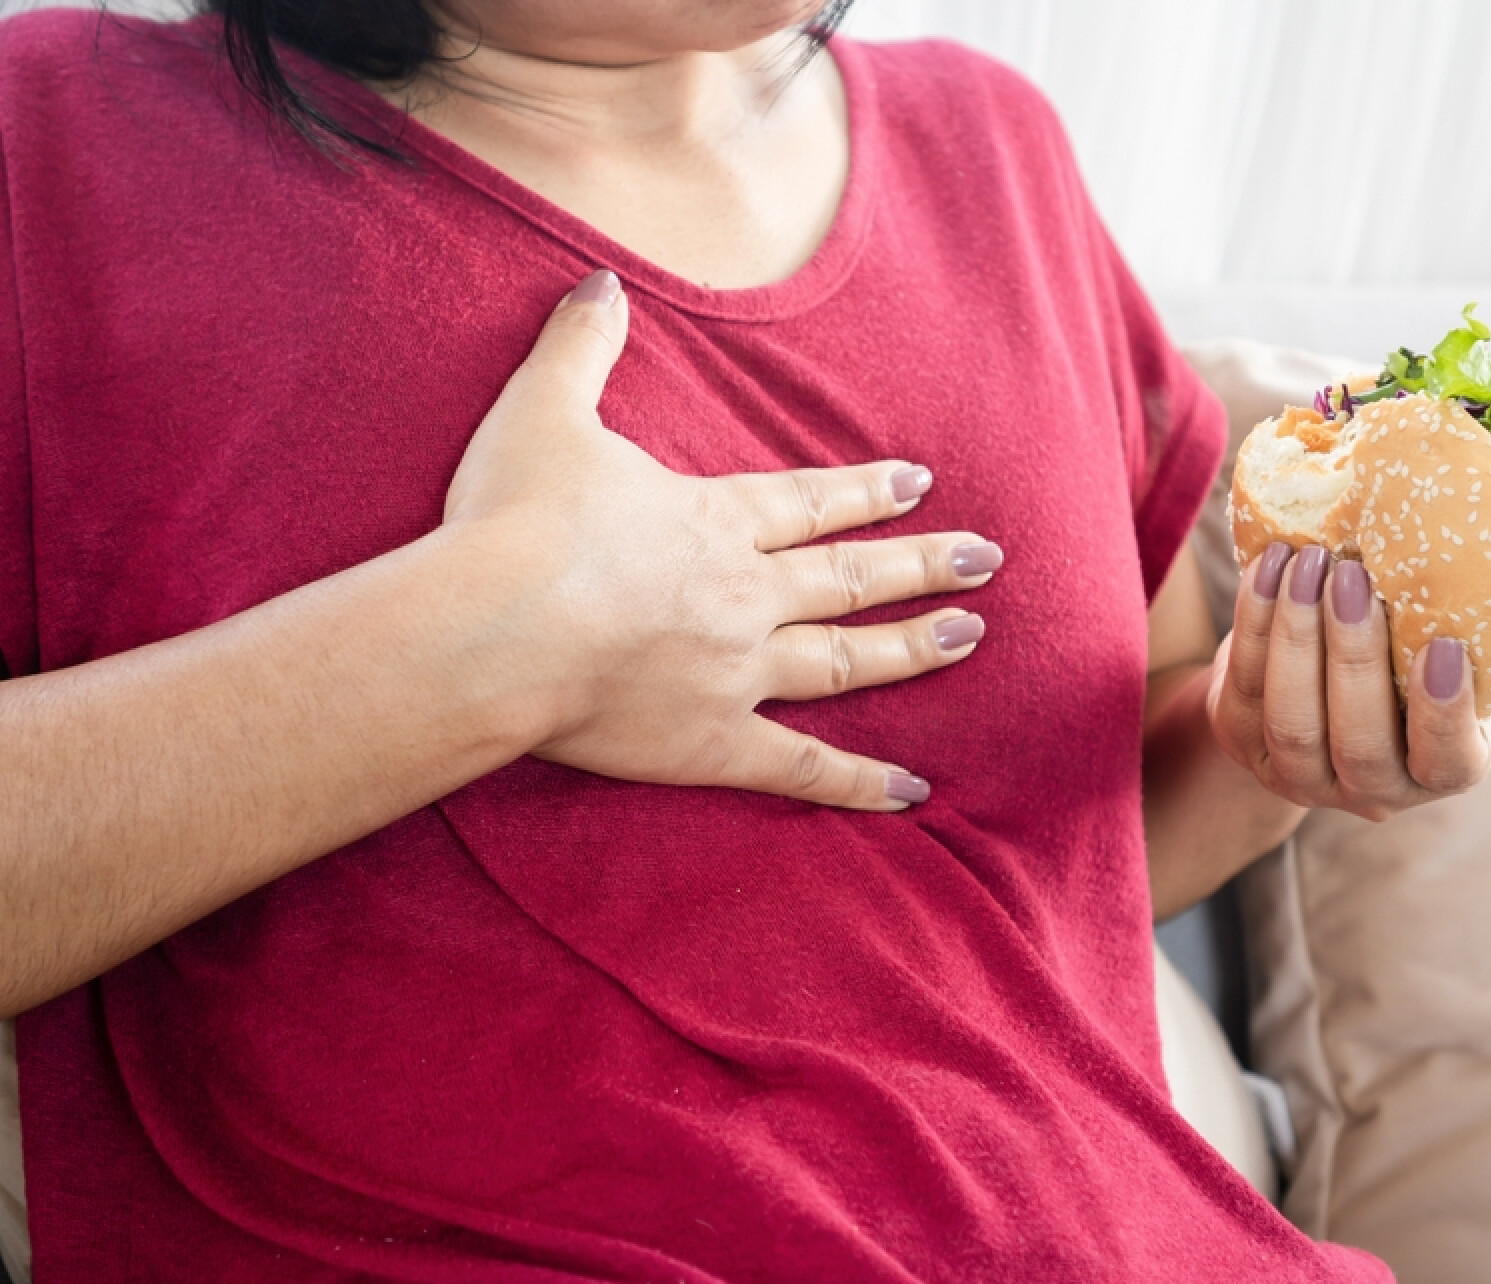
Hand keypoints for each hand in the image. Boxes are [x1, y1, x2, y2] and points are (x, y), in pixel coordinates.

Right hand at [443, 270, 999, 810]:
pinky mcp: (715, 744)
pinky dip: (861, 782)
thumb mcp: (544, 410)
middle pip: (850, 577)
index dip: (866, 493)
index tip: (920, 483)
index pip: (809, 504)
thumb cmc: (513, 522)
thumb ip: (581, 346)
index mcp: (714, 521)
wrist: (498, 628)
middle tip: (987, 559)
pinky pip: (804, 768)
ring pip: (846, 659)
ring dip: (912, 648)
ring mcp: (740, 672)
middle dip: (923, 564)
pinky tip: (915, 791)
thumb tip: (603, 281)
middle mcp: (746, 594)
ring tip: (971, 636)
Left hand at [1206, 543, 1490, 820]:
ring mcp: (1301, 778)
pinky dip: (1255, 621)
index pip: (1446, 761)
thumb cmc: (1407, 653)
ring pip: (1294, 721)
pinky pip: (1246, 687)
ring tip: (1307, 562)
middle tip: (1353, 577)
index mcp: (1440, 771)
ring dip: (1297, 636)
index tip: (1443, 647)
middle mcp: (1373, 791)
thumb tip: (1474, 529)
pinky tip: (1269, 566)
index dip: (1444, 713)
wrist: (1316, 681)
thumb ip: (1451, 622)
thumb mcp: (1438, 649)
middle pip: (1359, 744)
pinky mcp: (1242, 744)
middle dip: (1354, 656)